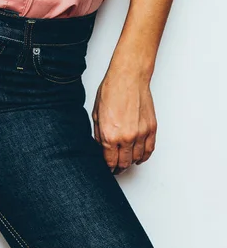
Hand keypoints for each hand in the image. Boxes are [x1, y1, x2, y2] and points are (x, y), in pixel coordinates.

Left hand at [92, 60, 156, 174]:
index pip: (110, 161)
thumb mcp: (96, 114)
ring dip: (132, 162)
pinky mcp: (152, 129)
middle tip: (116, 168)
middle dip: (119, 167)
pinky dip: (144, 156)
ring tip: (126, 162)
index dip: (108, 167)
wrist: (128, 79)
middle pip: (125, 162)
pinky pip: (150, 150)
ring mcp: (141, 134)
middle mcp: (127, 137)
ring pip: (138, 158)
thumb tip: (101, 147)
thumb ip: (99, 134)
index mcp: (110, 135)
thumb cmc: (111, 91)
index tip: (108, 169)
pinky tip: (139, 157)